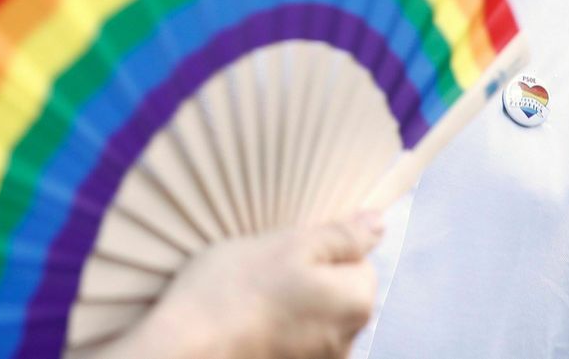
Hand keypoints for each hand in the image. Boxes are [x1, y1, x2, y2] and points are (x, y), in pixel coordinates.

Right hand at [109, 214, 380, 358]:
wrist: (189, 348)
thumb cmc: (236, 290)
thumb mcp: (289, 244)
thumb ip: (341, 235)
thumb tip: (379, 223)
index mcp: (356, 302)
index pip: (359, 261)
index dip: (322, 248)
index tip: (286, 248)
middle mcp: (347, 340)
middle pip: (338, 292)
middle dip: (310, 277)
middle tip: (265, 268)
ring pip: (315, 317)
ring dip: (293, 305)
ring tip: (251, 296)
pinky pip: (295, 338)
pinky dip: (278, 328)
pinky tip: (248, 320)